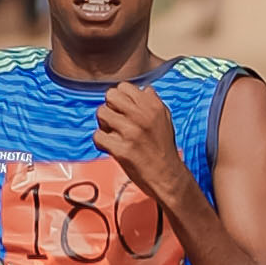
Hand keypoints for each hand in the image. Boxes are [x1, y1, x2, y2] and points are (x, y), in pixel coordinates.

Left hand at [94, 73, 196, 239]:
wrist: (167, 177)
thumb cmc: (164, 149)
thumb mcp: (165, 119)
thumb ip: (153, 102)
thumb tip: (143, 89)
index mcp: (152, 106)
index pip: (124, 87)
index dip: (120, 99)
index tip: (123, 110)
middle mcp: (142, 116)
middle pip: (110, 96)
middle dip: (110, 107)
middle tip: (115, 122)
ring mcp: (131, 132)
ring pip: (101, 114)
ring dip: (104, 125)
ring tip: (114, 135)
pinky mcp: (121, 149)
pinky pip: (97, 136)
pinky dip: (101, 142)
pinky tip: (111, 147)